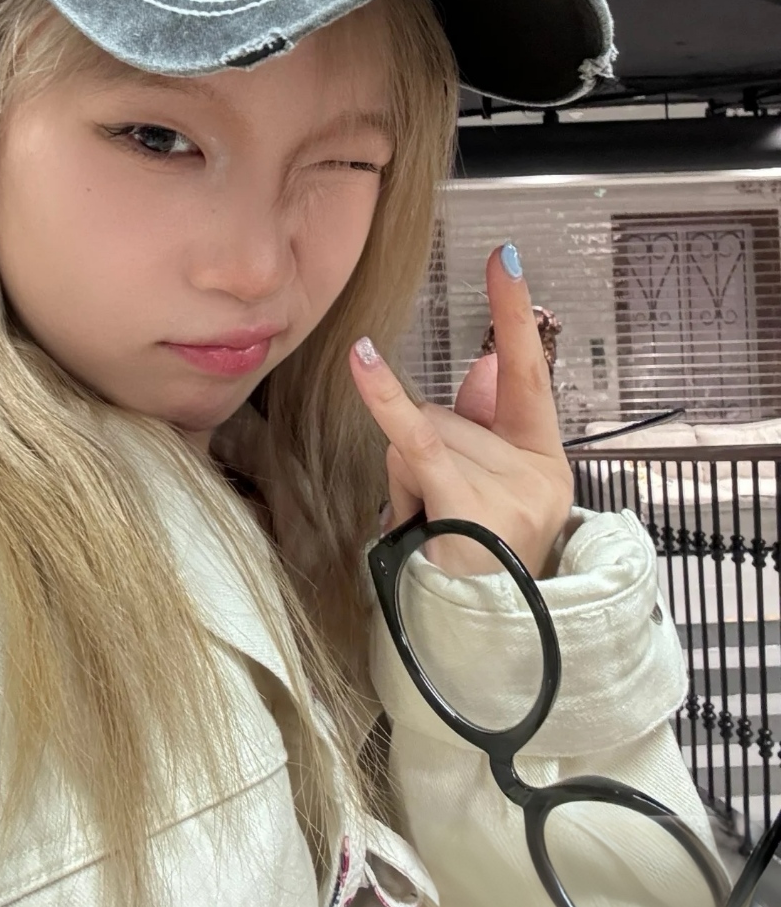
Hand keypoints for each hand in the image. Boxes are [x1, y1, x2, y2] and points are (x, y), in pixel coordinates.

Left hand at [348, 244, 573, 577]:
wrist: (489, 647)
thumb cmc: (481, 568)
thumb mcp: (493, 495)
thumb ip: (487, 426)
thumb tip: (485, 363)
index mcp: (546, 462)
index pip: (529, 374)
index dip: (515, 314)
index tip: (504, 259)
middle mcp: (536, 472)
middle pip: (447, 415)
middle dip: (423, 455)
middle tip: (436, 518)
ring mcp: (506, 490)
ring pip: (421, 434)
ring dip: (405, 480)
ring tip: (430, 535)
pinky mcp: (466, 503)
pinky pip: (414, 437)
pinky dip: (385, 399)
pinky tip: (360, 358)